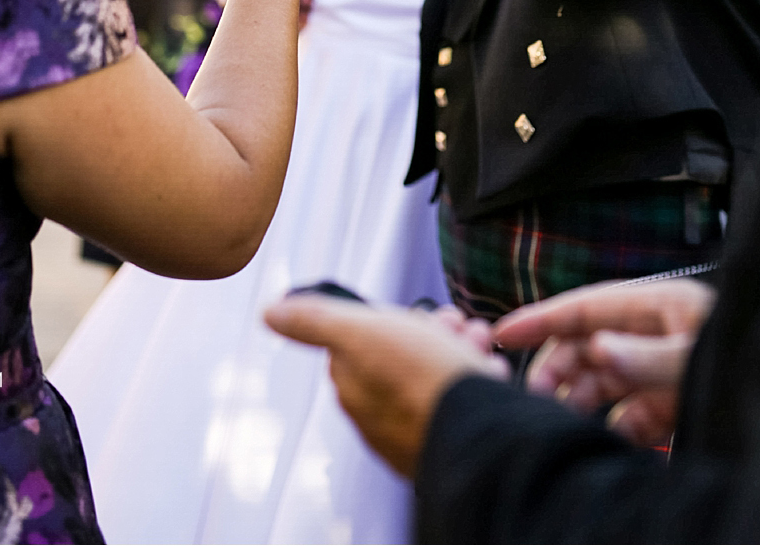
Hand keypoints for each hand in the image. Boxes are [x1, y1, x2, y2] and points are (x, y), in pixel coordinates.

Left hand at [263, 293, 509, 477]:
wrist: (484, 435)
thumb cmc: (422, 378)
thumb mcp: (361, 333)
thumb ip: (314, 321)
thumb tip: (268, 313)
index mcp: (354, 391)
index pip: (363, 343)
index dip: (392, 320)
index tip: (419, 313)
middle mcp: (381, 421)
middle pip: (403, 360)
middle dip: (430, 333)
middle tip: (456, 322)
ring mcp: (417, 437)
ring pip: (435, 379)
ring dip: (457, 349)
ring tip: (479, 338)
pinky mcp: (452, 447)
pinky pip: (461, 406)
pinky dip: (476, 381)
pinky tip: (491, 370)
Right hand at [494, 276, 715, 444]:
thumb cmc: (747, 363)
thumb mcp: (699, 356)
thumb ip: (648, 356)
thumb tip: (597, 351)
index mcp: (656, 307)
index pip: (583, 308)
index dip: (539, 320)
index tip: (500, 334)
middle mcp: (651, 336)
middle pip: (585, 347)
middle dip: (556, 371)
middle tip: (534, 398)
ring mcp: (661, 371)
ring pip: (601, 383)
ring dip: (579, 402)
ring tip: (562, 423)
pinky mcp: (674, 405)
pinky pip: (632, 417)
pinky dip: (616, 430)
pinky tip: (606, 444)